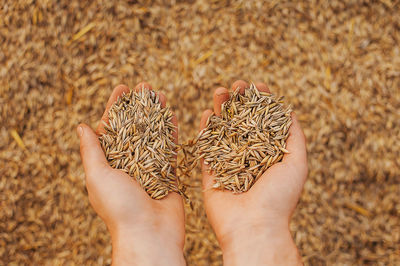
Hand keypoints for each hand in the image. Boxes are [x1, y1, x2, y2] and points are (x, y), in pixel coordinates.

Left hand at [78, 83, 184, 265]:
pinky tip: (173, 115)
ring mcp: (150, 167)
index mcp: (109, 163)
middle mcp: (129, 163)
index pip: (112, 128)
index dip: (116, 106)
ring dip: (156, 113)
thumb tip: (82, 126)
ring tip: (160, 94)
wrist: (149, 234)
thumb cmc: (119, 207)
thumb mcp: (98, 176)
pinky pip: (171, 148)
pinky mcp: (169, 173)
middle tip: (145, 85)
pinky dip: (171, 131)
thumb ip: (92, 151)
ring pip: (153, 134)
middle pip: (134, 127)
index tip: (122, 88)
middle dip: (139, 105)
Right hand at [200, 80, 306, 264]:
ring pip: (222, 131)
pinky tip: (205, 113)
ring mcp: (227, 164)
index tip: (257, 85)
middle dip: (238, 101)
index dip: (260, 102)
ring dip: (220, 109)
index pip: (263, 122)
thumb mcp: (297, 163)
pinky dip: (204, 130)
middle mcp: (247, 157)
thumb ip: (294, 137)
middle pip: (241, 122)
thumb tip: (290, 111)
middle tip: (236, 85)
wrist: (254, 227)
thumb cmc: (279, 197)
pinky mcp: (210, 173)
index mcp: (268, 154)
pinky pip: (205, 148)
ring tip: (220, 91)